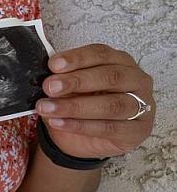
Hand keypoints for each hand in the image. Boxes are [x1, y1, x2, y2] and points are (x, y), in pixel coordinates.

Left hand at [35, 44, 154, 158]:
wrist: (81, 138)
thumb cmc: (79, 103)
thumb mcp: (69, 87)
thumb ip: (63, 77)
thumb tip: (48, 75)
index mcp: (121, 61)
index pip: (101, 54)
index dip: (77, 58)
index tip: (53, 65)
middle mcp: (137, 80)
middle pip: (110, 77)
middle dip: (77, 81)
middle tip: (50, 87)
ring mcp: (143, 106)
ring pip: (111, 105)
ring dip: (75, 107)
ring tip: (48, 108)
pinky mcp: (138, 131)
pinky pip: (109, 128)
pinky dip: (80, 126)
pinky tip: (59, 122)